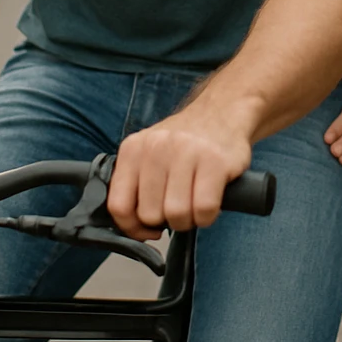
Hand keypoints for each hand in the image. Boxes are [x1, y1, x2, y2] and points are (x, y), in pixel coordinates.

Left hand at [107, 104, 253, 240]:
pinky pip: (204, 210)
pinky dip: (207, 216)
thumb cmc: (185, 142)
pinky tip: (209, 202)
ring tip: (194, 204)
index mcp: (133, 149)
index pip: (118, 205)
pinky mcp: (215, 162)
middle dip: (166, 222)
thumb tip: (133, 227)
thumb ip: (135, 185)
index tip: (147, 229)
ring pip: (176, 215)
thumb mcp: (149, 153)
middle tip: (178, 208)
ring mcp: (186, 152)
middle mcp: (156, 147)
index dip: (133, 228)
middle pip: (150, 215)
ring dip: (188, 220)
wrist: (222, 111)